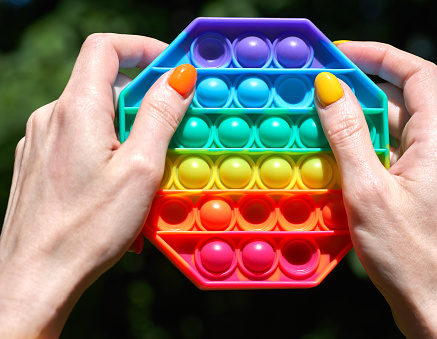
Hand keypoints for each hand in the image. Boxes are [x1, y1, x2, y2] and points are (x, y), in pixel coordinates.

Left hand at [0, 34, 195, 337]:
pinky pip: (79, 139)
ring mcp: (41, 141)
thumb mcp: (140, 168)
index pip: (105, 48)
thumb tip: (178, 77)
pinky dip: (106, 147)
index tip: (171, 67)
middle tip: (171, 130)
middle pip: (103, 85)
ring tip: (146, 170)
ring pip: (93, 115)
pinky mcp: (39, 163)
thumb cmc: (90, 228)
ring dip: (126, 129)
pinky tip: (118, 185)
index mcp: (77, 110)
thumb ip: (160, 115)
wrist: (37, 277)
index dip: (141, 47)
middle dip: (143, 100)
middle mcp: (52, 117)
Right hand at [314, 42, 436, 336]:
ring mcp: (425, 171)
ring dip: (353, 122)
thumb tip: (330, 88)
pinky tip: (330, 159)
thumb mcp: (368, 190)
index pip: (417, 73)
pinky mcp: (413, 190)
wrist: (435, 306)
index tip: (340, 54)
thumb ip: (347, 136)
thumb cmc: (408, 254)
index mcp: (436, 140)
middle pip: (398, 100)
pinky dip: (358, 150)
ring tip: (314, 121)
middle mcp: (436, 149)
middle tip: (316, 87)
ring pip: (388, 130)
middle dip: (357, 88)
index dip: (379, 55)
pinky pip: (384, 156)